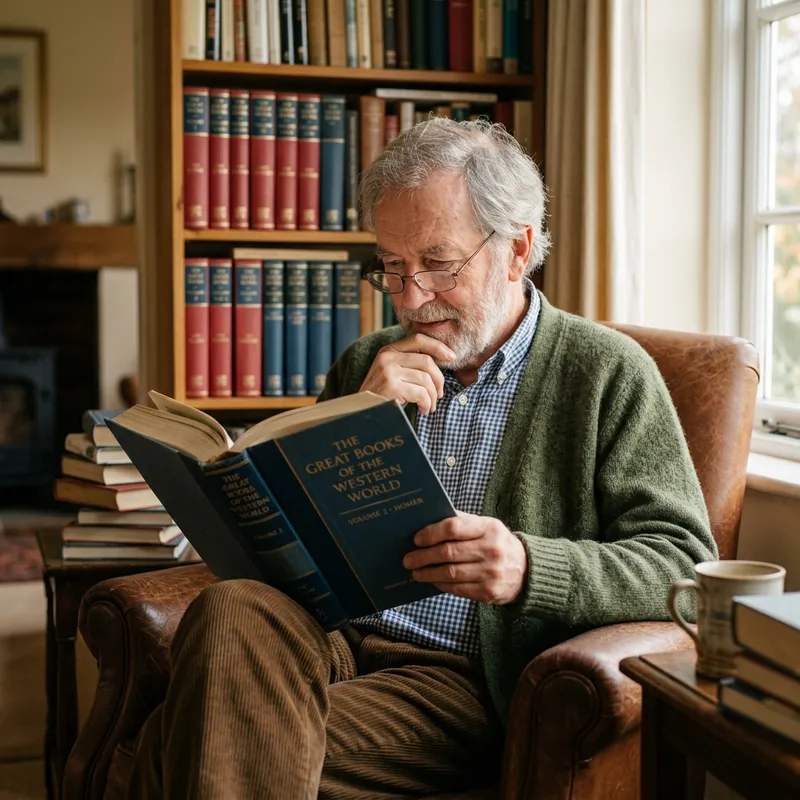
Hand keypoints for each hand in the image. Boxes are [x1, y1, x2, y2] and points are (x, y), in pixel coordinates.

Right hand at [359, 334, 455, 414]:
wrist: (361, 411)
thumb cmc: (382, 394)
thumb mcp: (393, 372)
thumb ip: (409, 363)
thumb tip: (441, 360)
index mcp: (389, 350)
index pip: (418, 339)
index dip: (438, 346)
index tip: (451, 356)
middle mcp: (387, 357)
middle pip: (427, 361)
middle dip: (439, 380)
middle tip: (440, 394)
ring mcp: (388, 371)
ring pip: (426, 379)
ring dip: (433, 396)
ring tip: (430, 406)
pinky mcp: (391, 386)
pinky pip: (421, 393)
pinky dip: (426, 404)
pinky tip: (423, 409)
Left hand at [403, 511, 527, 603]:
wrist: (528, 571)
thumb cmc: (498, 544)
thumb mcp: (487, 527)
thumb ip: (462, 522)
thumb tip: (428, 520)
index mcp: (489, 528)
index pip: (453, 527)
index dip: (431, 533)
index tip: (416, 539)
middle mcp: (491, 550)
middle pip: (448, 552)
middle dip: (423, 556)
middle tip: (408, 559)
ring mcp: (491, 573)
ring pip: (450, 573)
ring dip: (428, 573)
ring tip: (415, 572)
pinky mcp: (488, 592)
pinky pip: (457, 589)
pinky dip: (440, 585)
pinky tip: (432, 580)